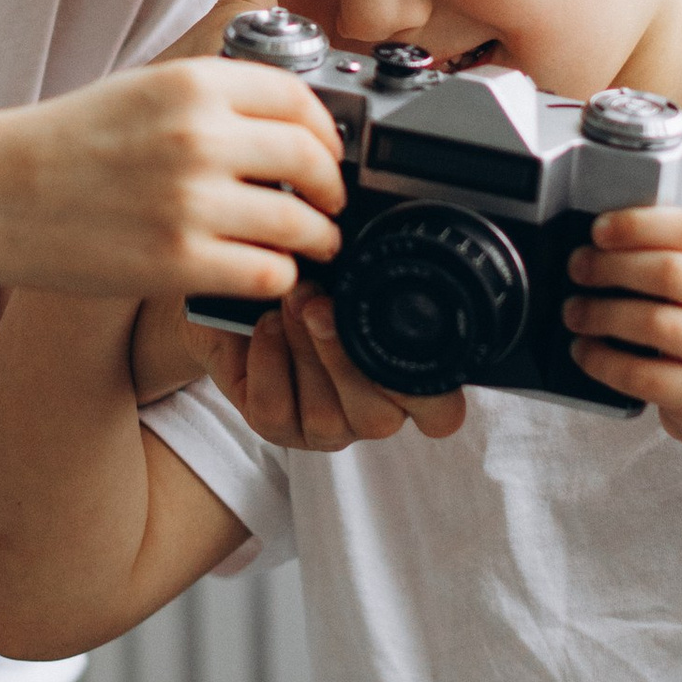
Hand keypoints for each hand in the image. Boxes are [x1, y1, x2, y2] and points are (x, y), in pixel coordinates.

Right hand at [0, 56, 343, 303]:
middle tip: (330, 205)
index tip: (328, 152)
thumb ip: (211, 99)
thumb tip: (284, 120)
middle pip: (313, 160)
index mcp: (191, 84)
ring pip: (301, 224)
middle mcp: (199, 137)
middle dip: (333, 188)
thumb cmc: (61, 144)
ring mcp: (191, 202)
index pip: (300, 99)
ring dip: (317, 239)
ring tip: (312, 247)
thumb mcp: (141, 90)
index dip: (327, 131)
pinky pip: (269, 274)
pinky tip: (266, 274)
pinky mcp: (179, 262)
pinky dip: (280, 278)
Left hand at [193, 284, 468, 451]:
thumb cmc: (313, 279)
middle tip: (319, 302)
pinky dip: (268, 360)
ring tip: (290, 299)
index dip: (431, 393)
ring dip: (303, 348)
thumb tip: (386, 253)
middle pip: (377, 416)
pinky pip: (274, 409)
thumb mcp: (350, 274)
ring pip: (323, 414)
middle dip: (343, 354)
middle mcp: (369, 413)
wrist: (241, 291)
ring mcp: (322, 428)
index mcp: (404, 382)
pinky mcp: (275, 429)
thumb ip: (376, 280)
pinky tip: (265, 325)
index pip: (440, 413)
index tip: (401, 337)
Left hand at [561, 206, 681, 454]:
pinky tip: (585, 351)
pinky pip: (645, 376)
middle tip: (578, 268)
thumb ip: (677, 252)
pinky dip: (604, 361)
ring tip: (574, 312)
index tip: (599, 230)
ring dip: (601, 314)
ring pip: (656, 324)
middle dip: (611, 267)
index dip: (639, 225)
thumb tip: (604, 237)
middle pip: (671, 272)